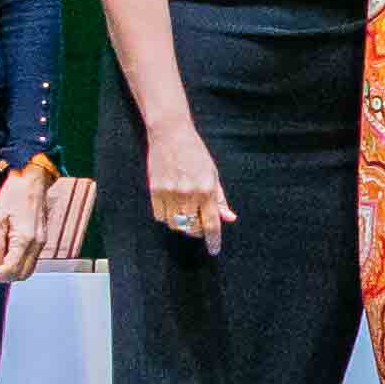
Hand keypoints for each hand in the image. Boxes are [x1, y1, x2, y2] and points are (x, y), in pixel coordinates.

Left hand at [0, 161, 54, 282]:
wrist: (32, 180)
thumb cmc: (13, 194)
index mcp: (24, 239)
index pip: (11, 270)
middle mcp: (37, 244)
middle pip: (22, 275)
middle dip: (4, 277)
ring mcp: (41, 242)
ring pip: (28, 270)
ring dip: (12, 271)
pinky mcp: (42, 239)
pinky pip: (31, 260)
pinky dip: (19, 263)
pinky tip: (7, 254)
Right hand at [140, 118, 231, 248]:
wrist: (171, 134)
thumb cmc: (195, 153)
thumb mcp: (213, 174)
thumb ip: (220, 198)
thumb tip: (229, 218)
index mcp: (206, 189)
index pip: (211, 223)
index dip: (213, 239)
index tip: (214, 249)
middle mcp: (188, 193)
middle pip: (192, 227)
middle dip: (197, 231)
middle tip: (200, 225)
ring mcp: (170, 193)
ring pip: (175, 224)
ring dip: (182, 225)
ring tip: (186, 215)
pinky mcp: (155, 190)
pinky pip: (160, 216)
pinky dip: (167, 217)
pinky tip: (173, 208)